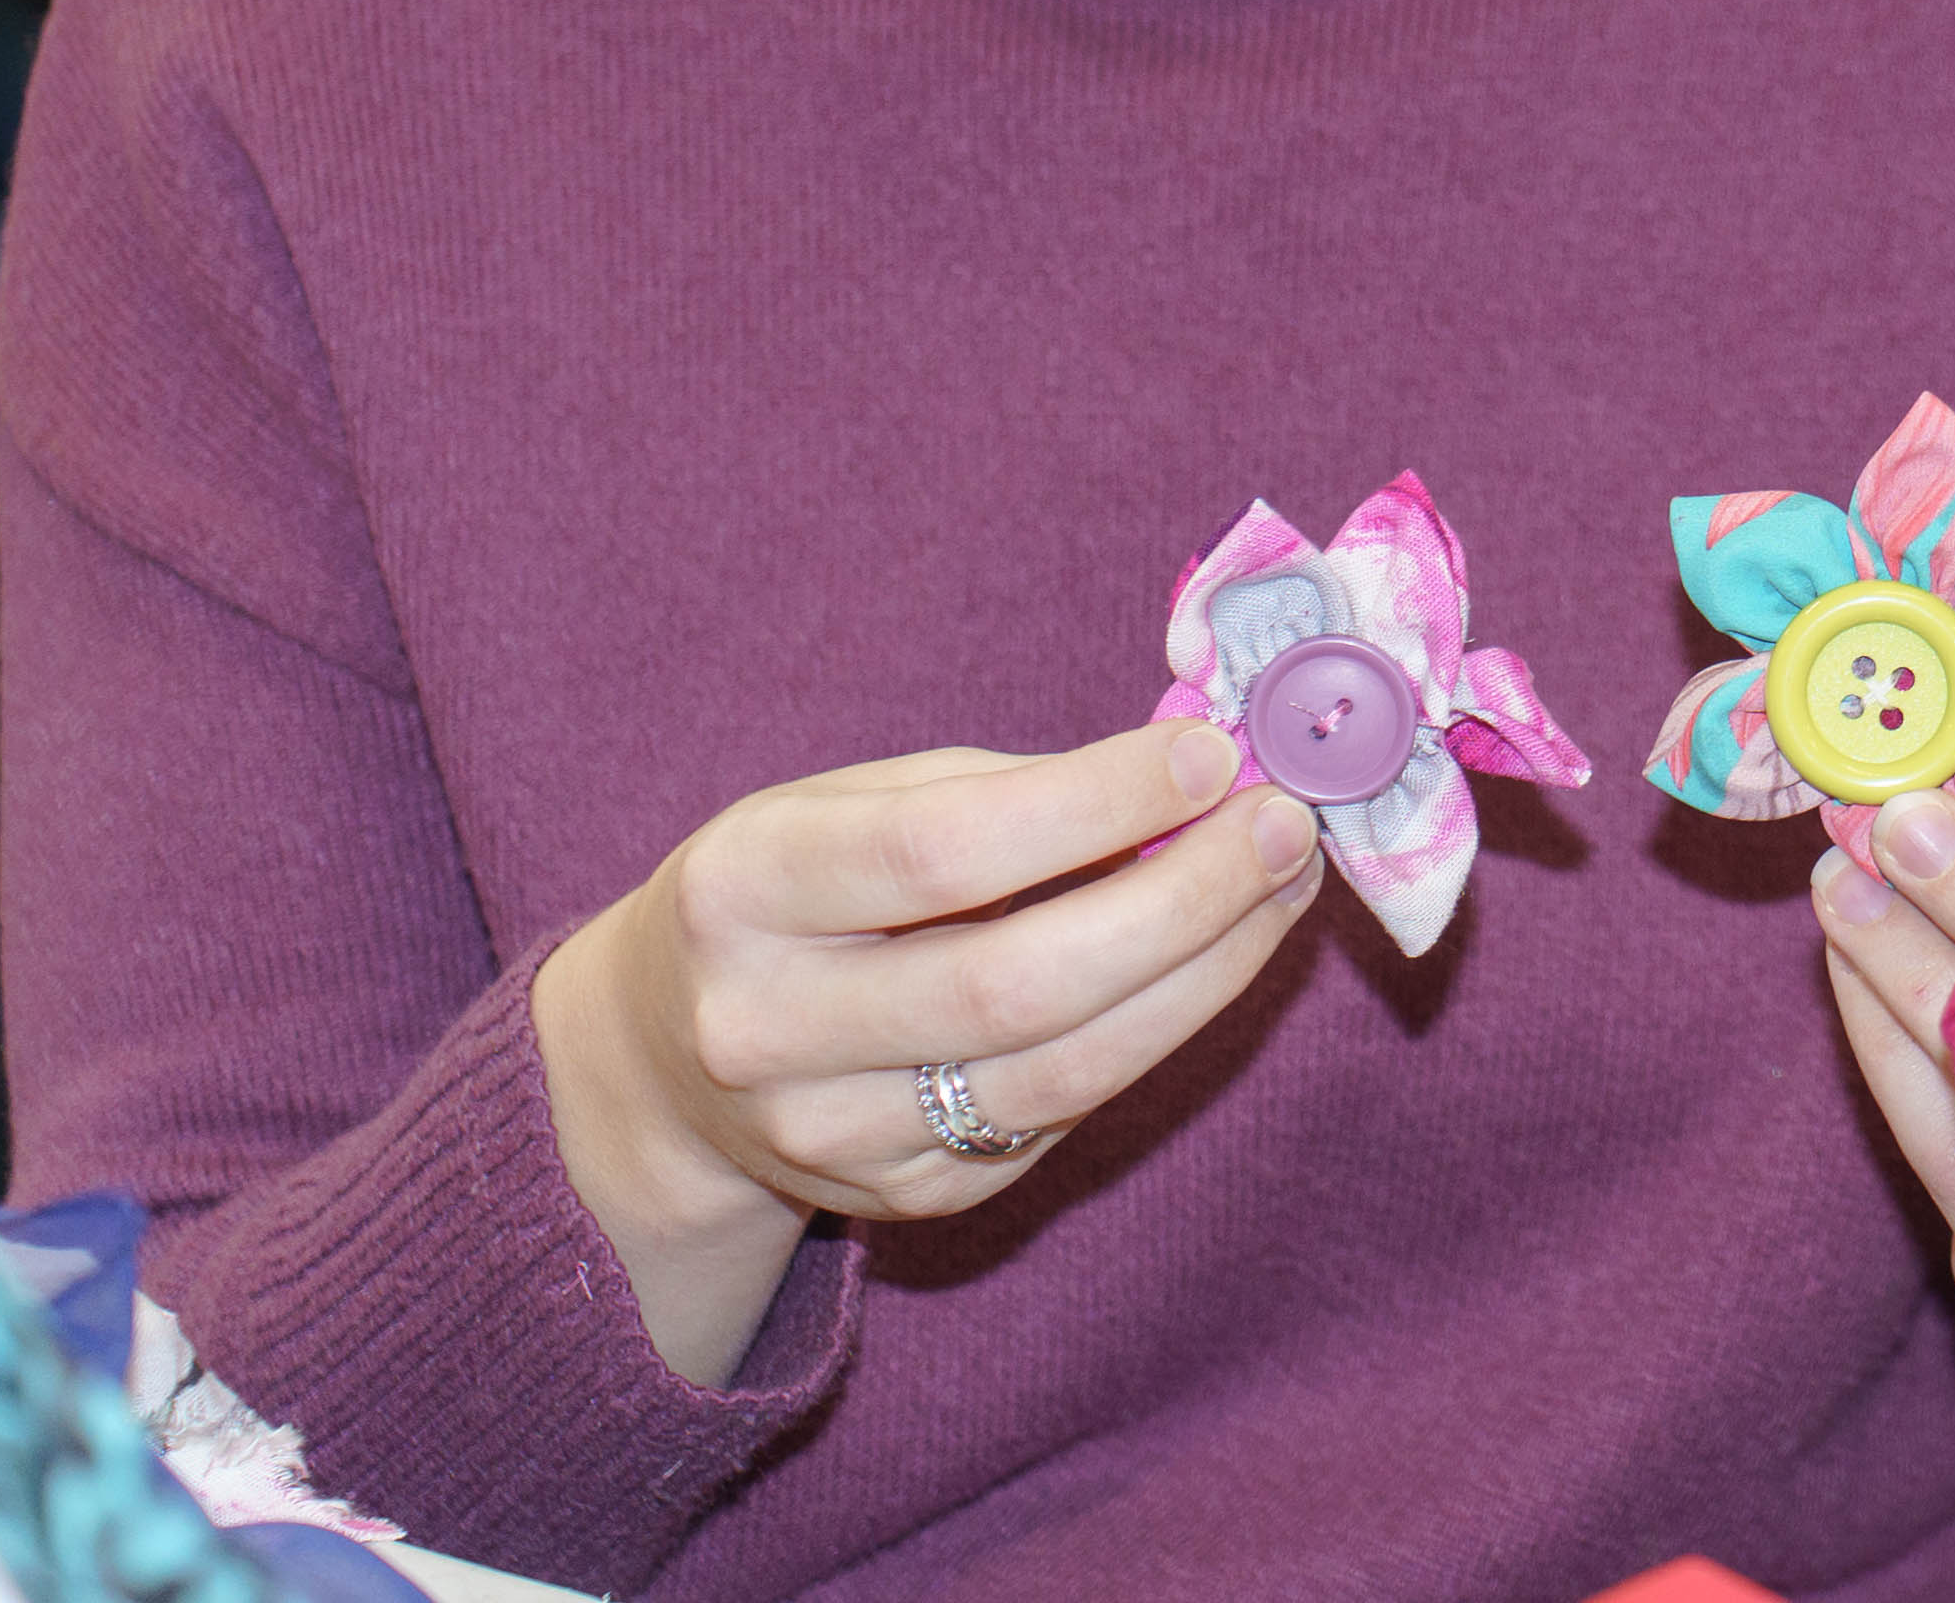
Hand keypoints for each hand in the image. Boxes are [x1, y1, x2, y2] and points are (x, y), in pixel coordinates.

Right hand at [530, 720, 1323, 1384]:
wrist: (668, 1064)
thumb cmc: (797, 892)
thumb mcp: (847, 804)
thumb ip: (1003, 792)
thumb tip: (1194, 775)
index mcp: (740, 893)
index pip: (936, 852)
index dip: (1091, 804)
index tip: (1210, 754)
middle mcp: (766, 1030)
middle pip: (1016, 981)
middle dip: (1184, 899)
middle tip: (1287, 825)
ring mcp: (830, 1136)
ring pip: (1065, 1069)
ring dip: (1207, 971)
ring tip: (1284, 884)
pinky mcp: (906, 1200)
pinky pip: (1067, 1113)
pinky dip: (1163, 1028)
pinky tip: (1215, 958)